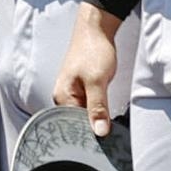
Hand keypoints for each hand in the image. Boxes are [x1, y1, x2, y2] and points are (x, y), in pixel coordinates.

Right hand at [55, 4, 119, 127]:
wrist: (97, 28)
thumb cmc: (93, 49)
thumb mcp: (97, 80)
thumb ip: (98, 107)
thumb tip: (100, 131)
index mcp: (62, 97)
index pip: (73, 126)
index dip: (88, 134)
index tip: (103, 141)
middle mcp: (65, 97)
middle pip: (78, 123)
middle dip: (92, 129)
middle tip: (109, 135)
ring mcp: (73, 93)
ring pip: (85, 115)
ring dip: (96, 120)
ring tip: (108, 127)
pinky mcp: (83, 89)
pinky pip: (90, 107)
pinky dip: (98, 111)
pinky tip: (107, 115)